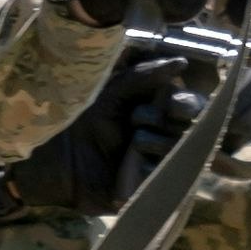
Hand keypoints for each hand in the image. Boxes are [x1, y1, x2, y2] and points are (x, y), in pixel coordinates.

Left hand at [12, 50, 203, 215]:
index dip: (186, 104)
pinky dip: (147, 167)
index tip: (172, 105)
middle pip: (191, 126)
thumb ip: (144, 74)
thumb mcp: (112, 91)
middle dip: (164, 120)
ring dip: (150, 141)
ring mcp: (162, 162)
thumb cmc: (83, 120)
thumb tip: (180, 62)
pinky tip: (130, 165)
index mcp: (160, 109)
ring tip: (128, 143)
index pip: (192, 105)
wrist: (58, 159)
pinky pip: (165, 174)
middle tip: (134, 120)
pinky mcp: (153, 186)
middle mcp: (166, 135)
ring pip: (178, 148)